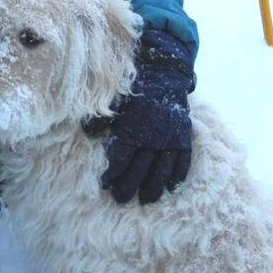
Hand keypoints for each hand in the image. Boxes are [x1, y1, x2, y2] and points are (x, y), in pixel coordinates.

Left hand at [100, 33, 194, 206]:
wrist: (163, 72)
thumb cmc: (134, 87)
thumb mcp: (114, 100)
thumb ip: (101, 118)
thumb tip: (89, 134)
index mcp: (131, 129)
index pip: (119, 159)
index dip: (112, 174)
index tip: (105, 186)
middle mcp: (151, 138)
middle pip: (138, 169)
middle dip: (128, 186)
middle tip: (121, 199)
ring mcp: (169, 139)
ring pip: (161, 169)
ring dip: (153, 186)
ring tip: (146, 200)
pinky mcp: (183, 136)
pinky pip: (182, 160)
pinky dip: (177, 174)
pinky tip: (172, 187)